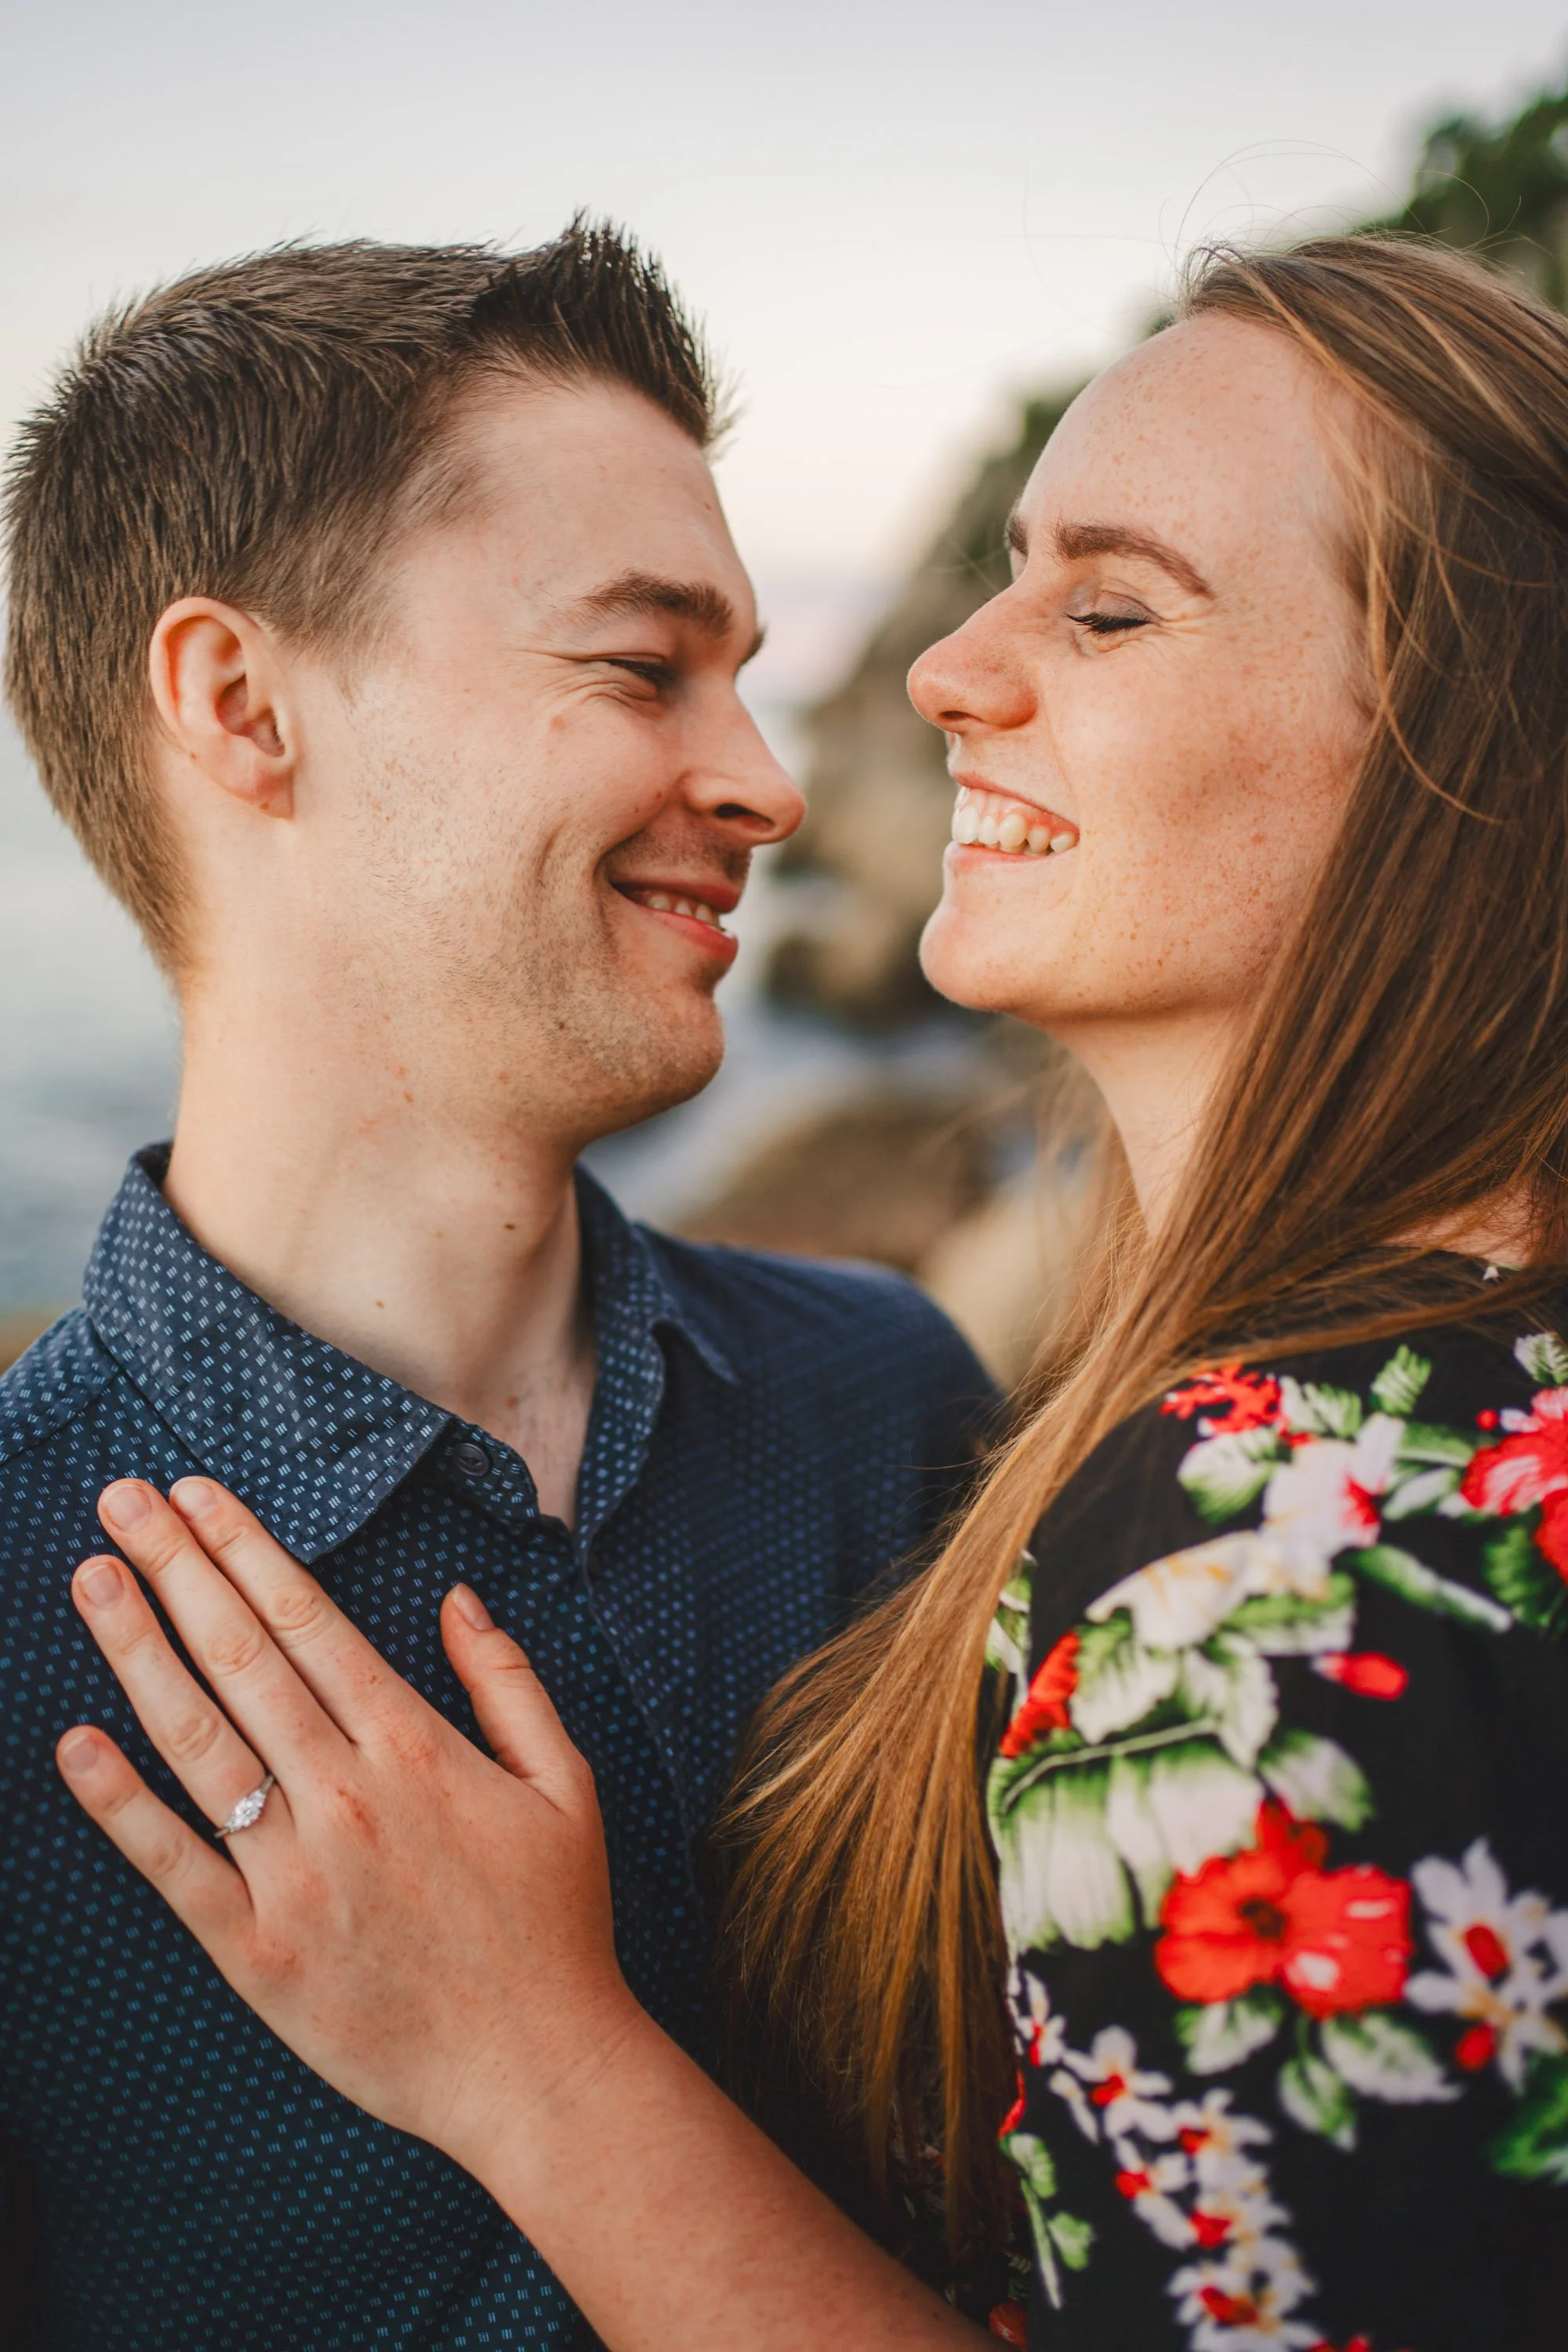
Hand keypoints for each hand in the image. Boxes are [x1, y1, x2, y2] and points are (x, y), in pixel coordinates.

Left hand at [56, 1477, 639, 2171]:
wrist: (539, 2069)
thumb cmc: (556, 1923)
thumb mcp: (566, 1782)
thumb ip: (509, 1682)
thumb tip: (459, 1599)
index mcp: (415, 1746)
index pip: (308, 1620)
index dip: (244, 1548)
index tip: (195, 1494)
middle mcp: (346, 1795)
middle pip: (241, 1657)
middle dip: (175, 1567)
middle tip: (121, 1500)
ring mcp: (294, 1874)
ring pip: (198, 1741)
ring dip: (137, 1652)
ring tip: (90, 1579)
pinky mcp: (256, 1952)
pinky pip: (174, 1866)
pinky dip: (119, 1804)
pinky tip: (77, 1742)